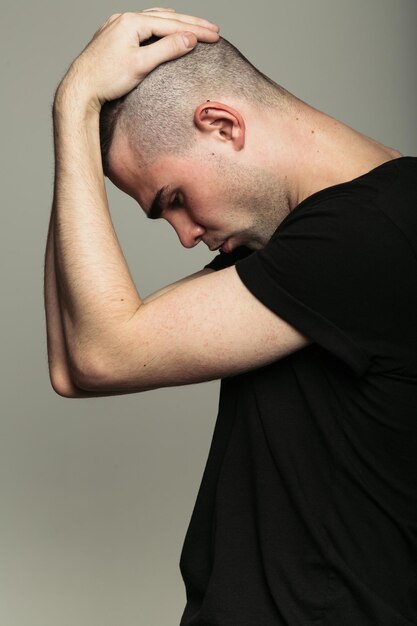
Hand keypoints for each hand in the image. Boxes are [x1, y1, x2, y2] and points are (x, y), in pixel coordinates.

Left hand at [56, 7, 219, 112]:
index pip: (172, 24)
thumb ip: (167, 49)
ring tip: (195, 25)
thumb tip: (190, 39)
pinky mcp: (113, 36)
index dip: (196, 30)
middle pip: (164, 18)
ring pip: (153, 18)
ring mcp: (117, 26)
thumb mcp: (142, 65)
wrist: (80, 89)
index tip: (216, 36)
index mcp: (132, 22)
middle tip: (214, 30)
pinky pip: (141, 24)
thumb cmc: (107, 80)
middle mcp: (123, 19)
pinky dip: (157, 24)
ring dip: (176, 22)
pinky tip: (162, 25)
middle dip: (191, 24)